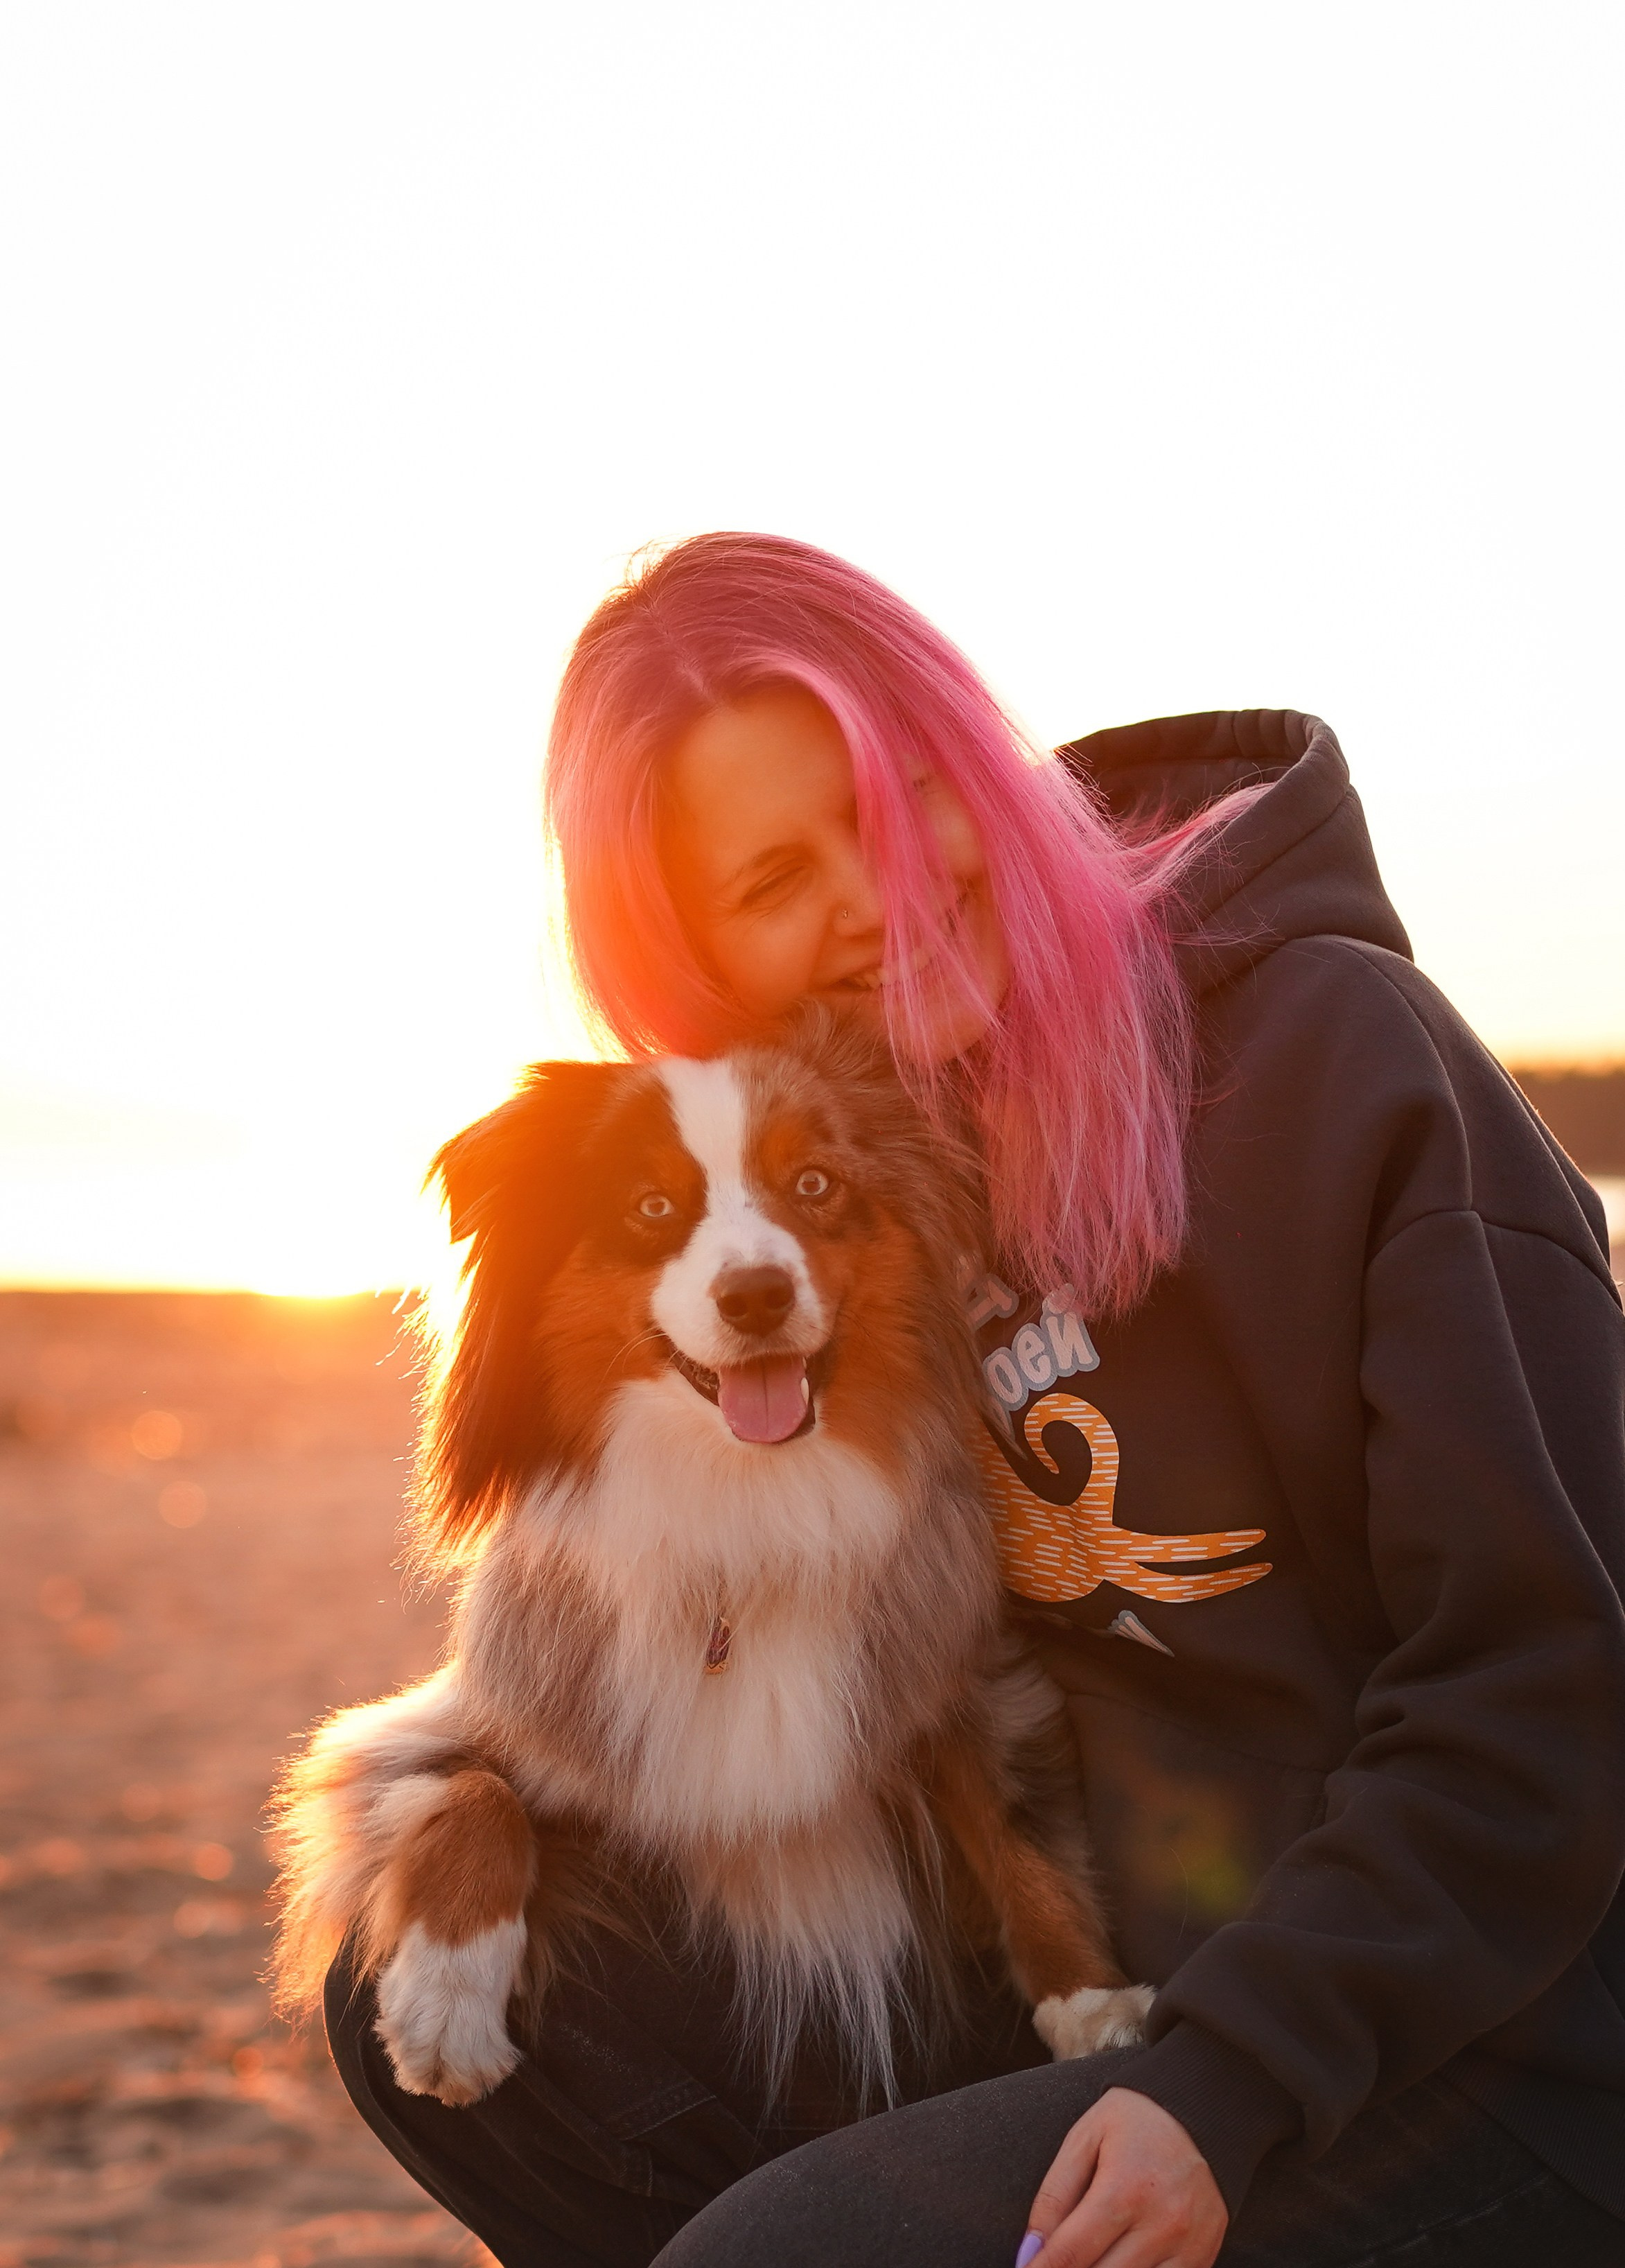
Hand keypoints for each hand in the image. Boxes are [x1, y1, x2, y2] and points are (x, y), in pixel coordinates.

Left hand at [1016, 2087, 1227, 2267]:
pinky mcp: (1204, 2254)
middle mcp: (1162, 2223)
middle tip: (1060, 2256)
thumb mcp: (1085, 2138)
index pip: (1070, 2252)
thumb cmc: (1137, 2120)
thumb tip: (1032, 2249)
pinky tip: (1120, 2258)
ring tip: (1091, 2252)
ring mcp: (1189, 2244)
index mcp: (1125, 2188)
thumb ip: (1054, 2195)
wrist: (1205, 2108)